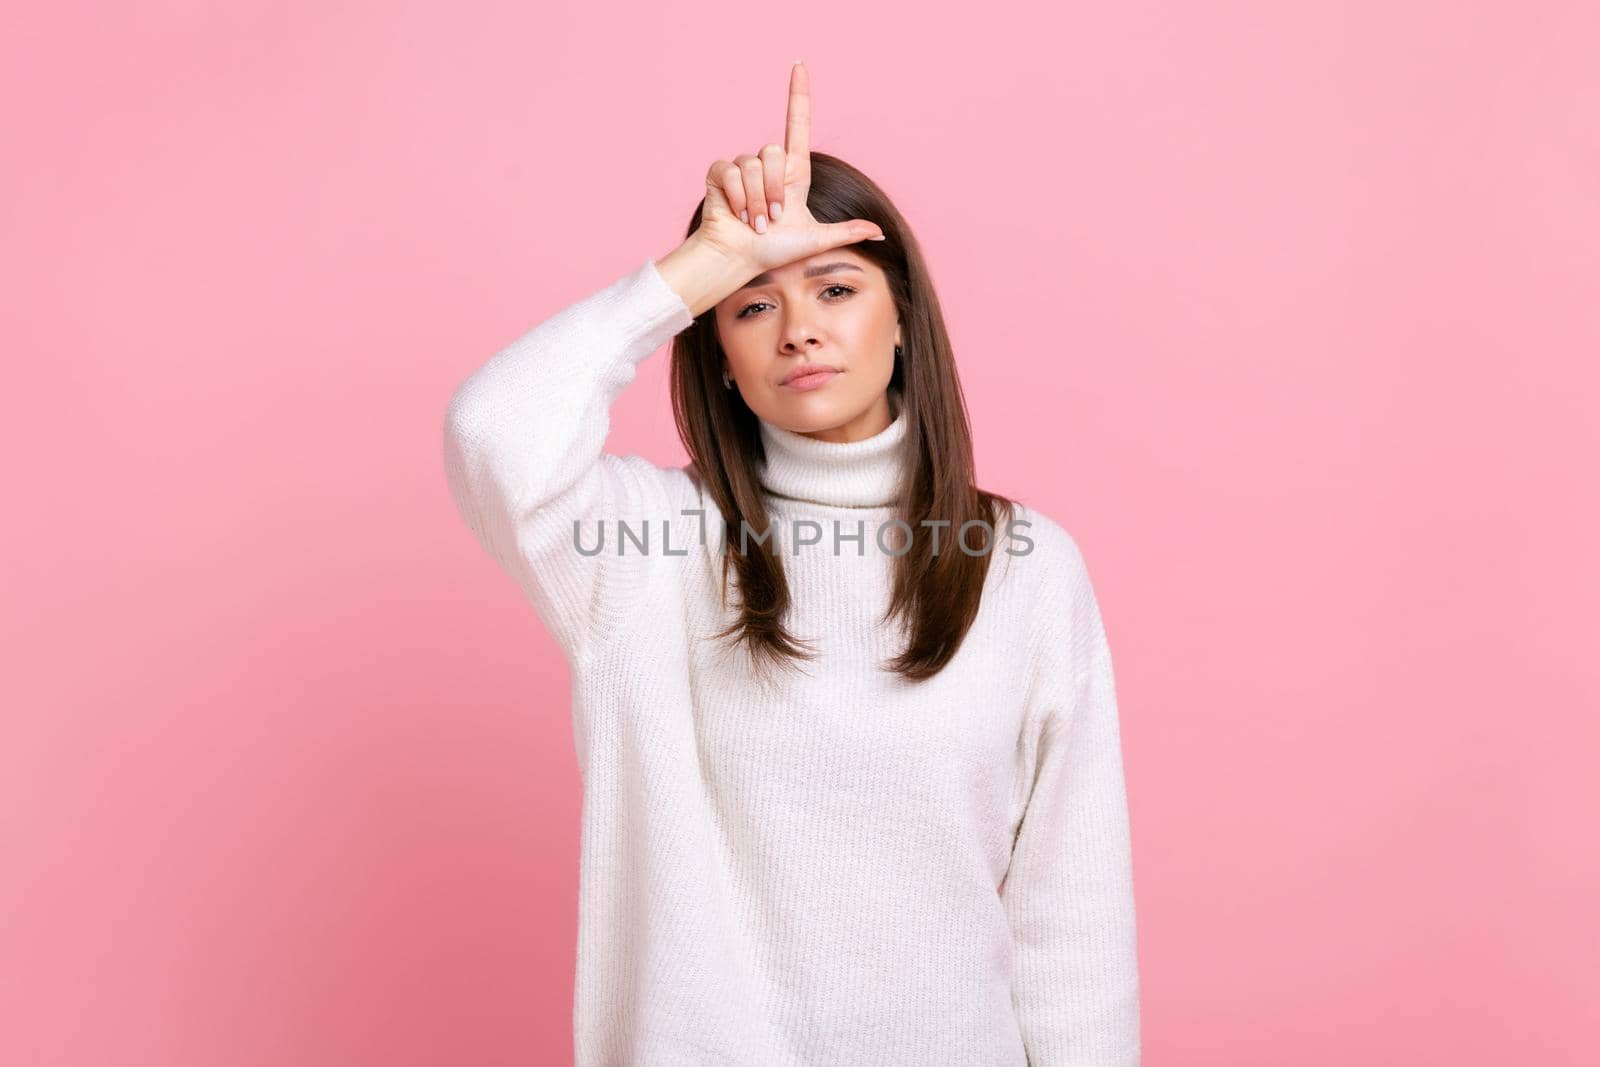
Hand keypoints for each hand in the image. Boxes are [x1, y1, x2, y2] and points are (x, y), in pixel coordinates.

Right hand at [694, 61, 884, 273]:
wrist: (740, 259)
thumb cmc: (773, 251)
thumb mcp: (816, 239)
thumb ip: (846, 232)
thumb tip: (881, 233)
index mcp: (793, 173)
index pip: (798, 124)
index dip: (799, 94)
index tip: (800, 65)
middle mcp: (768, 165)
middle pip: (774, 152)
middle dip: (774, 190)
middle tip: (771, 219)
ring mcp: (742, 168)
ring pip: (753, 166)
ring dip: (756, 201)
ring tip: (755, 223)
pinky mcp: (720, 173)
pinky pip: (732, 172)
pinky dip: (737, 198)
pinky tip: (736, 214)